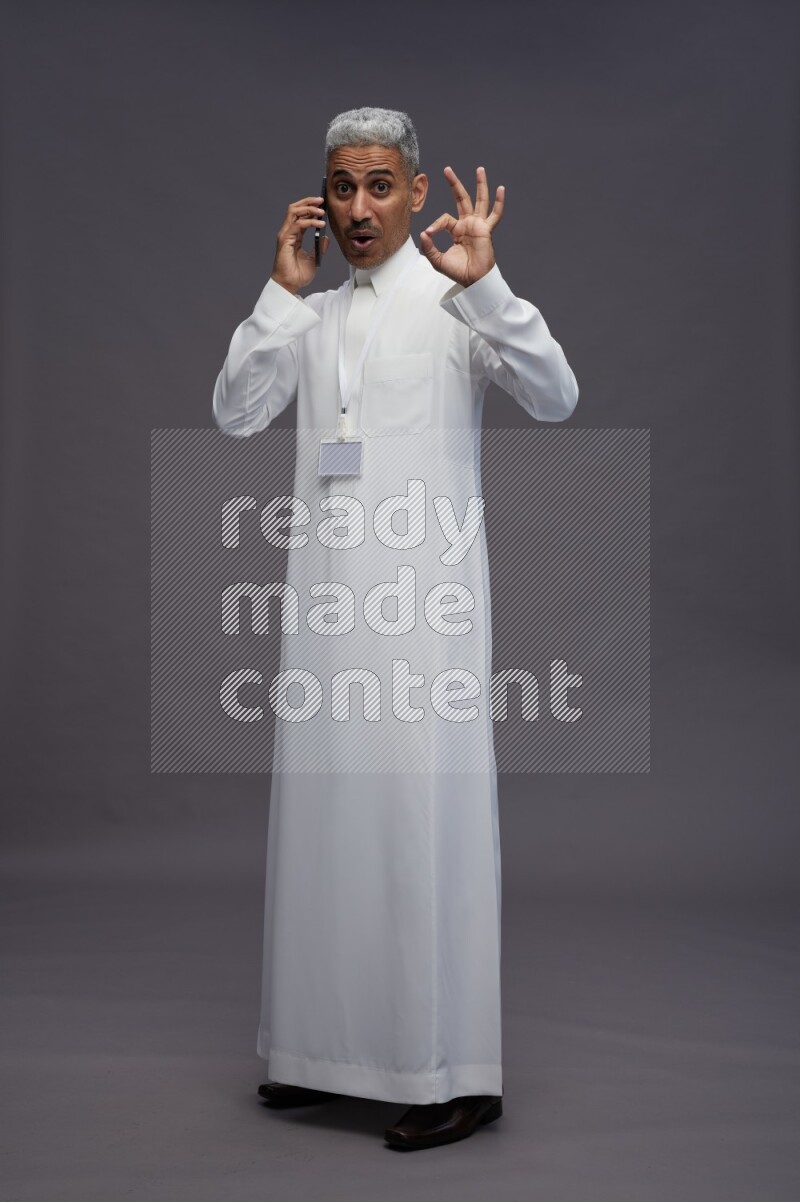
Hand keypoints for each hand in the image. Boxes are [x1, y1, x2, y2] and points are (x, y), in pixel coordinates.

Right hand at [271, 196, 328, 293]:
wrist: (290, 285)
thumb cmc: (298, 274)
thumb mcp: (314, 259)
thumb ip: (319, 247)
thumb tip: (325, 238)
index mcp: (294, 235)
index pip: (300, 214)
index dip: (310, 207)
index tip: (323, 205)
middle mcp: (288, 232)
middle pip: (295, 208)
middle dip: (308, 201)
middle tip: (322, 200)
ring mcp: (285, 235)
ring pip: (294, 211)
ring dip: (309, 208)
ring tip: (321, 211)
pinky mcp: (285, 240)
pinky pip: (298, 225)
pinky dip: (309, 222)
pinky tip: (319, 224)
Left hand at [419, 166, 503, 287]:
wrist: (473, 280)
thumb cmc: (458, 272)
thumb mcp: (437, 260)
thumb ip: (429, 247)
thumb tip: (423, 233)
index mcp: (456, 230)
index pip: (445, 218)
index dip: (435, 224)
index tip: (429, 233)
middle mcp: (468, 224)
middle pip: (462, 198)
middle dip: (455, 184)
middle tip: (447, 169)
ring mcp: (478, 225)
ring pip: (480, 200)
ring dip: (480, 184)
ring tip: (480, 169)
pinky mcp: (486, 230)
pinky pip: (495, 214)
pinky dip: (499, 202)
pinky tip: (501, 189)